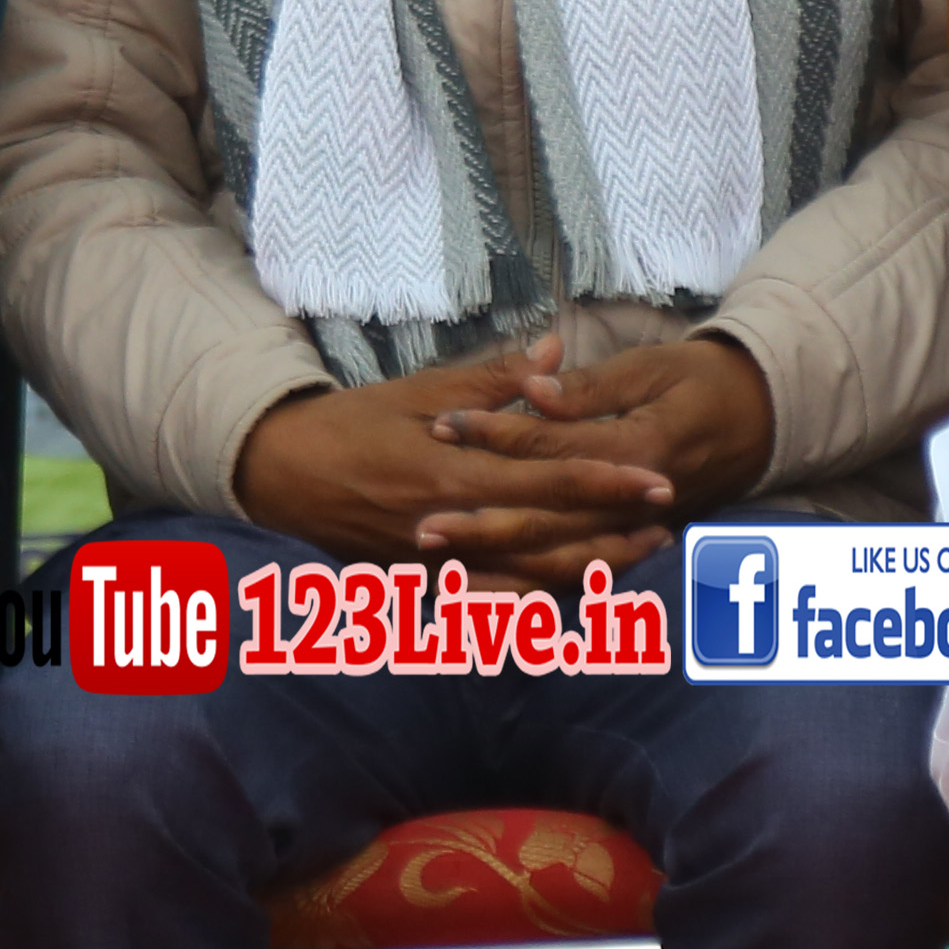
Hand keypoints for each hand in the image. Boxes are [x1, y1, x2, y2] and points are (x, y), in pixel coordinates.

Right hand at [233, 338, 685, 586]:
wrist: (279, 476)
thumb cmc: (350, 424)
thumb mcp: (419, 392)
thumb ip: (492, 379)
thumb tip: (556, 347)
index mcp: (451, 474)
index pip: (546, 482)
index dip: (607, 482)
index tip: (658, 480)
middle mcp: (450, 530)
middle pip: (549, 541)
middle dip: (613, 533)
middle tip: (669, 523)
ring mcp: (436, 568)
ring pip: (528, 581)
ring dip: (588, 570)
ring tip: (639, 555)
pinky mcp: (424, 587)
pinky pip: (493, 601)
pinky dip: (540, 601)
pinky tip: (579, 590)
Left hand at [418, 331, 777, 579]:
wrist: (761, 421)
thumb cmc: (701, 384)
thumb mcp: (651, 369)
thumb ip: (590, 387)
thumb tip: (533, 388)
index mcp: (639, 451)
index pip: (553, 448)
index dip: (493, 436)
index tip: (439, 426)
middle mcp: (636, 505)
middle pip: (549, 522)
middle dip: (483, 527)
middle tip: (420, 529)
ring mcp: (637, 534)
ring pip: (561, 565)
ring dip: (502, 573)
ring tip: (441, 577)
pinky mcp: (633, 548)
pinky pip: (579, 582)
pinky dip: (533, 596)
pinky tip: (487, 603)